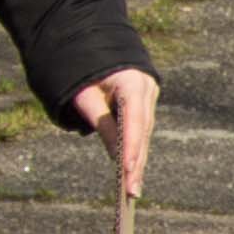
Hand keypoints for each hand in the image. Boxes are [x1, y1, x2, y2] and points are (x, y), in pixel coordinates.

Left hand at [71, 66, 158, 199]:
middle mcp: (147, 90)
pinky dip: (135, 150)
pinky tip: (132, 174)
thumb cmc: (83, 69)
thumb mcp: (85, 94)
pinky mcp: (144, 105)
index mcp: (133, 82)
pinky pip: (140, 131)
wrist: (93, 44)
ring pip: (143, 134)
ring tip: (132, 189)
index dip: (131, 146)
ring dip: (138, 161)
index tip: (127, 169)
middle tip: (131, 190)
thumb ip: (101, 122)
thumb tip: (116, 157)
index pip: (134, 119)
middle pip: (142, 131)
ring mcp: (149, 98)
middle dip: (136, 161)